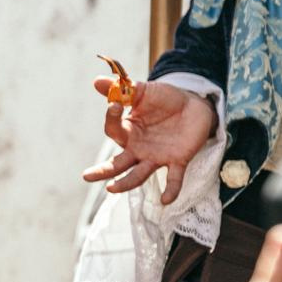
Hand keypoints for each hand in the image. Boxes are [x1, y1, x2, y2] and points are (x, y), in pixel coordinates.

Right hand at [82, 78, 217, 203]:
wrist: (194, 104)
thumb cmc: (165, 99)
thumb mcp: (143, 91)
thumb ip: (122, 90)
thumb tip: (96, 81)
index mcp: (129, 132)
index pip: (114, 131)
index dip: (112, 119)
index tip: (115, 105)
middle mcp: (138, 149)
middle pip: (117, 164)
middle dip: (102, 171)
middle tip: (86, 176)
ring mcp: (156, 157)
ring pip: (137, 174)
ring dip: (125, 183)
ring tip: (112, 188)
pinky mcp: (177, 160)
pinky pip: (173, 178)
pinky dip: (171, 189)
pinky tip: (166, 200)